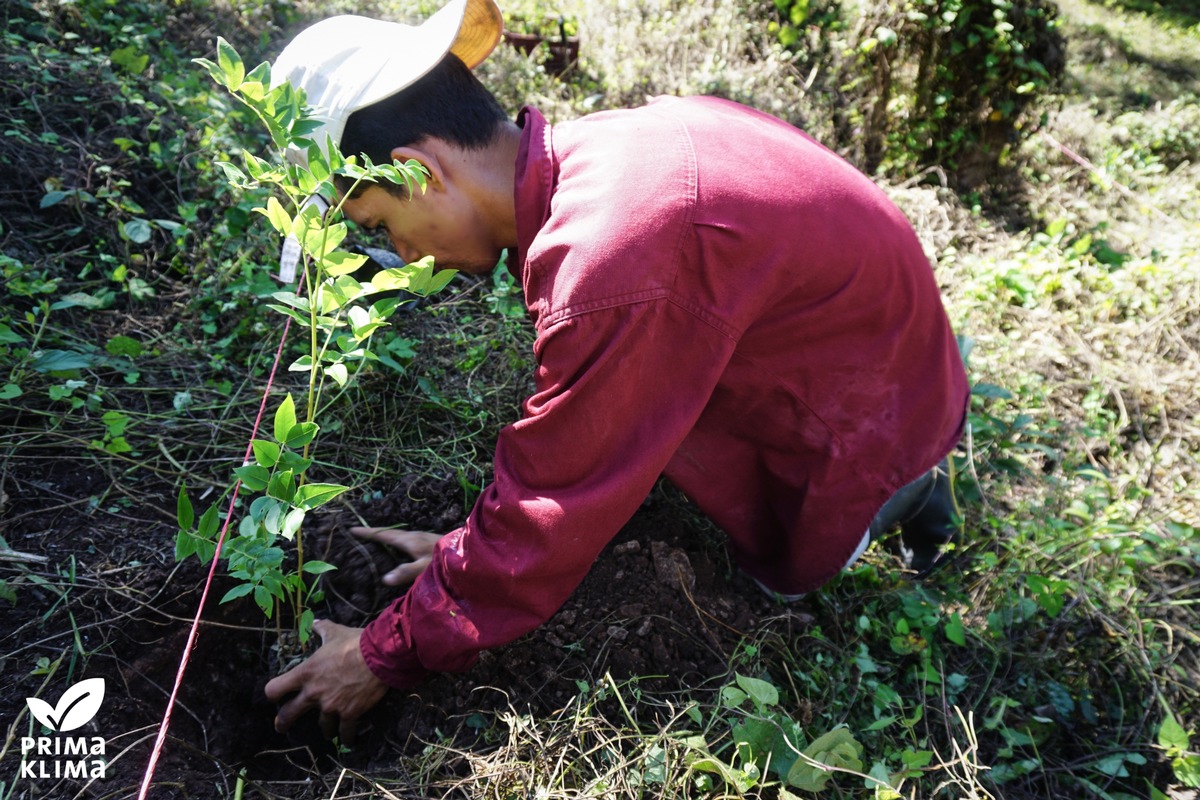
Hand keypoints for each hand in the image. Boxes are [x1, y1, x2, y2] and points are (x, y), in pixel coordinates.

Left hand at [264, 619, 387, 742]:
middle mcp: (313, 693)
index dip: (273, 693)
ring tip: (326, 732)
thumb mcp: (335, 632)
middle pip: (288, 715)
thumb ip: (322, 629)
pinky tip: (346, 741)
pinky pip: (344, 732)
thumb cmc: (354, 643)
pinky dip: (346, 737)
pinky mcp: (349, 713)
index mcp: (305, 673)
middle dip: (283, 723)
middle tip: (281, 727)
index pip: (274, 689)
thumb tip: (315, 622)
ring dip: (324, 729)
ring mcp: (331, 706)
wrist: (379, 656)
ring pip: (321, 726)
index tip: (275, 697)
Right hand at [350, 526, 442, 585]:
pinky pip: (403, 540)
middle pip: (388, 533)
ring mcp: (420, 538)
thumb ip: (406, 572)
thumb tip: (384, 579)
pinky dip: (393, 541)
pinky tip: (394, 549)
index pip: (384, 535)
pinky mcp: (425, 542)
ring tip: (370, 541)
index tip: (352, 529)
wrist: (468, 552)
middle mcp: (413, 536)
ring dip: (383, 537)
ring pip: (397, 536)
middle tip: (357, 534)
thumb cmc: (446, 560)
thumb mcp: (425, 568)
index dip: (368, 533)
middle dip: (372, 533)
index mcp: (409, 540)